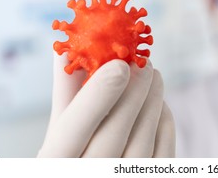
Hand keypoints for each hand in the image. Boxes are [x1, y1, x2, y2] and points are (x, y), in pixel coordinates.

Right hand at [37, 52, 174, 157]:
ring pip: (141, 143)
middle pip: (112, 137)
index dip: (97, 96)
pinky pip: (162, 155)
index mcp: (54, 164)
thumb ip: (65, 96)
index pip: (72, 131)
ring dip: (152, 102)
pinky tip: (159, 103)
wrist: (97, 173)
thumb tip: (66, 52)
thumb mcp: (61, 131)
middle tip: (144, 63)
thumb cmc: (76, 153)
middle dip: (133, 94)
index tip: (119, 64)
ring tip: (154, 75)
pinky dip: (163, 123)